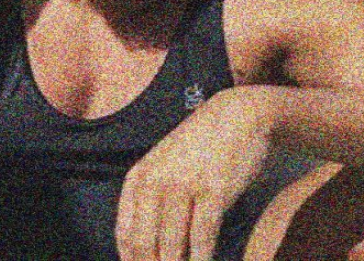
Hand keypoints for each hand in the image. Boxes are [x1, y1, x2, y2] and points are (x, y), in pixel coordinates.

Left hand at [116, 86, 277, 259]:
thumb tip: (145, 249)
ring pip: (172, 246)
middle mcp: (155, 182)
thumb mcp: (163, 167)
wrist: (238, 117)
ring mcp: (183, 185)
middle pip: (144, 244)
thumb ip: (150, 200)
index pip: (125, 235)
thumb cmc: (200, 148)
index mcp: (138, 178)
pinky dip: (202, 259)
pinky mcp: (213, 191)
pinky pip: (203, 237)